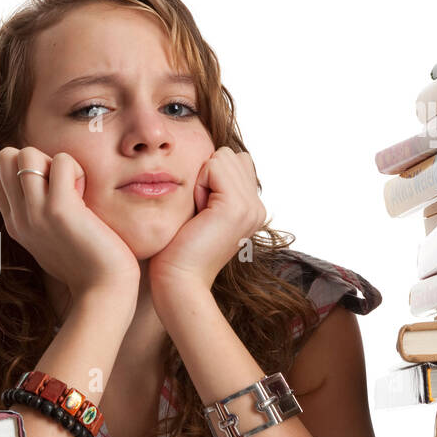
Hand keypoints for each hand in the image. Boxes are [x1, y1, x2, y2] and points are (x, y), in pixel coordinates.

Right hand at [0, 146, 139, 314]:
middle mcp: (19, 217)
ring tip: (72, 189)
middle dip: (36, 159)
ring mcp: (35, 213)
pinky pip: (62, 161)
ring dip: (55, 162)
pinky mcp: (59, 209)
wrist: (102, 292)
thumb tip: (45, 184)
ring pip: (27, 153)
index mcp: (15, 223)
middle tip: (61, 185)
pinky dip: (77, 169)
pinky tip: (85, 195)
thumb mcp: (50, 239)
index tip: (49, 190)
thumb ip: (40, 214)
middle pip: (7, 157)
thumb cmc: (87, 266)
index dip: (23, 169)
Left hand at [147, 147, 265, 302]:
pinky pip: (214, 166)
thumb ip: (213, 187)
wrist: (179, 281)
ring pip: (222, 158)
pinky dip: (197, 183)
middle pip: (230, 156)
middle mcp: (257, 208)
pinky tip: (196, 212)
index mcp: (252, 209)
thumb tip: (211, 159)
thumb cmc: (178, 250)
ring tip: (197, 213)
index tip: (200, 211)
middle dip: (206, 175)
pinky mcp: (236, 207)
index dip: (209, 177)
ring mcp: (251, 207)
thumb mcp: (200, 212)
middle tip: (197, 212)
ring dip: (200, 179)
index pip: (235, 162)